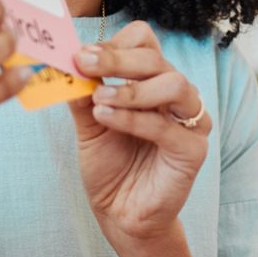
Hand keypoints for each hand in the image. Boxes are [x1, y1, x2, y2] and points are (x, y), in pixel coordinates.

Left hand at [68, 21, 212, 252]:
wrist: (120, 214)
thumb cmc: (109, 166)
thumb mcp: (88, 124)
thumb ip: (83, 94)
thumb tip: (65, 63)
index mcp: (152, 81)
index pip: (145, 43)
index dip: (114, 44)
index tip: (80, 55)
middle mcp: (176, 95)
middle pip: (156, 58)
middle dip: (117, 59)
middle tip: (83, 63)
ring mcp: (190, 121)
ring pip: (174, 84)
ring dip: (131, 89)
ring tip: (99, 99)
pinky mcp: (193, 150)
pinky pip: (167, 126)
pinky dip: (133, 119)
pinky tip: (106, 118)